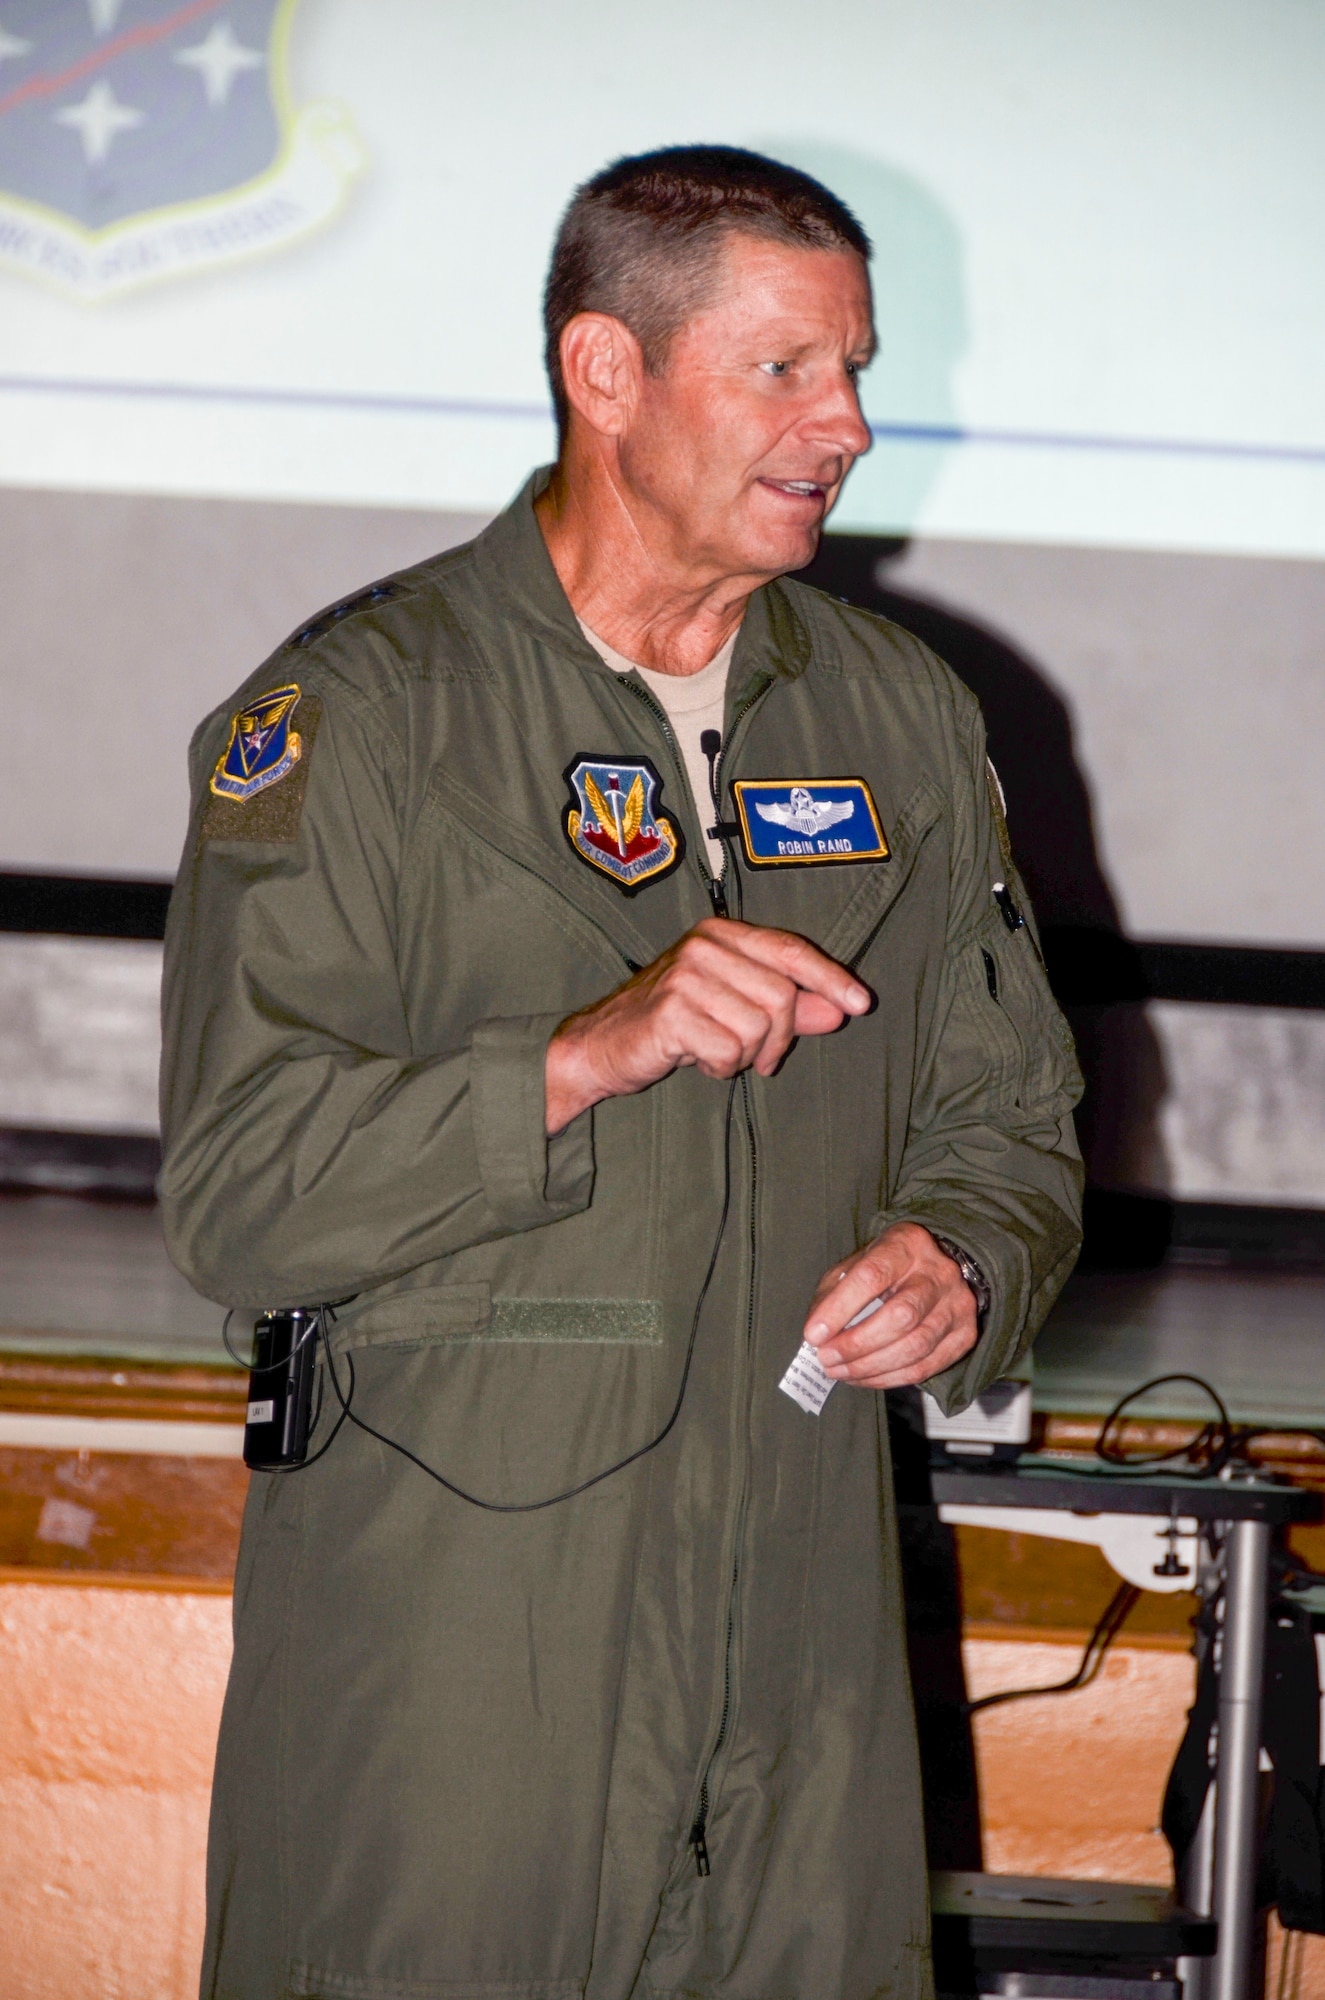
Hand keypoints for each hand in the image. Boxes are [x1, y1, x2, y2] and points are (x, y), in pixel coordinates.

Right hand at [545, 917, 870, 1132]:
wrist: (604, 1045)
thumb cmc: (674, 1024)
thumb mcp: (736, 1009)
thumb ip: (789, 1007)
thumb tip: (842, 1010)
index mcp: (722, 934)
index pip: (791, 950)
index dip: (830, 977)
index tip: (860, 1004)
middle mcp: (704, 946)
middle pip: (781, 997)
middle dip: (778, 1038)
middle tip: (757, 1057)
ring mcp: (685, 975)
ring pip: (757, 1027)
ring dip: (745, 1055)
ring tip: (716, 1052)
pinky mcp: (671, 1010)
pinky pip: (728, 1050)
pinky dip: (720, 1067)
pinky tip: (696, 1059)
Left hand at [802, 1222, 977, 1389]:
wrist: (936, 1271)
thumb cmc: (888, 1269)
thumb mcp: (855, 1265)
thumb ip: (833, 1294)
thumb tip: (817, 1335)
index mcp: (907, 1243)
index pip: (872, 1275)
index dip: (840, 1308)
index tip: (815, 1333)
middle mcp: (939, 1272)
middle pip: (901, 1315)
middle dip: (857, 1344)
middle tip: (827, 1358)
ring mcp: (958, 1304)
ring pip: (915, 1346)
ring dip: (870, 1366)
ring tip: (839, 1370)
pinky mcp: (965, 1334)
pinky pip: (925, 1367)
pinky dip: (889, 1378)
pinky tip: (864, 1377)